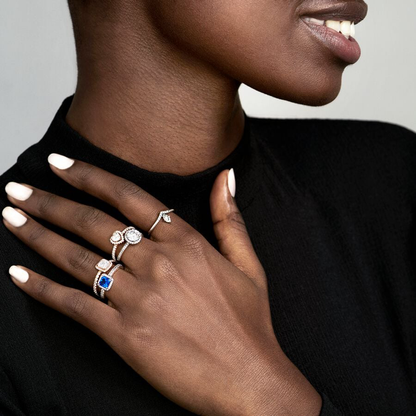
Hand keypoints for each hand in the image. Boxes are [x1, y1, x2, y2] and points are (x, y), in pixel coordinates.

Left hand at [3, 155, 321, 414]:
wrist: (248, 378)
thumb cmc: (249, 322)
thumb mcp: (248, 263)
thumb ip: (230, 217)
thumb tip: (224, 177)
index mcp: (186, 244)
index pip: (128, 197)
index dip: (89, 177)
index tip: (59, 164)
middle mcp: (158, 265)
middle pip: (94, 224)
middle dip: (50, 203)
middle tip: (17, 191)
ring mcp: (138, 299)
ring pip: (77, 259)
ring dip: (39, 236)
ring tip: (10, 218)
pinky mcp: (125, 335)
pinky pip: (76, 306)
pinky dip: (43, 290)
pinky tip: (19, 276)